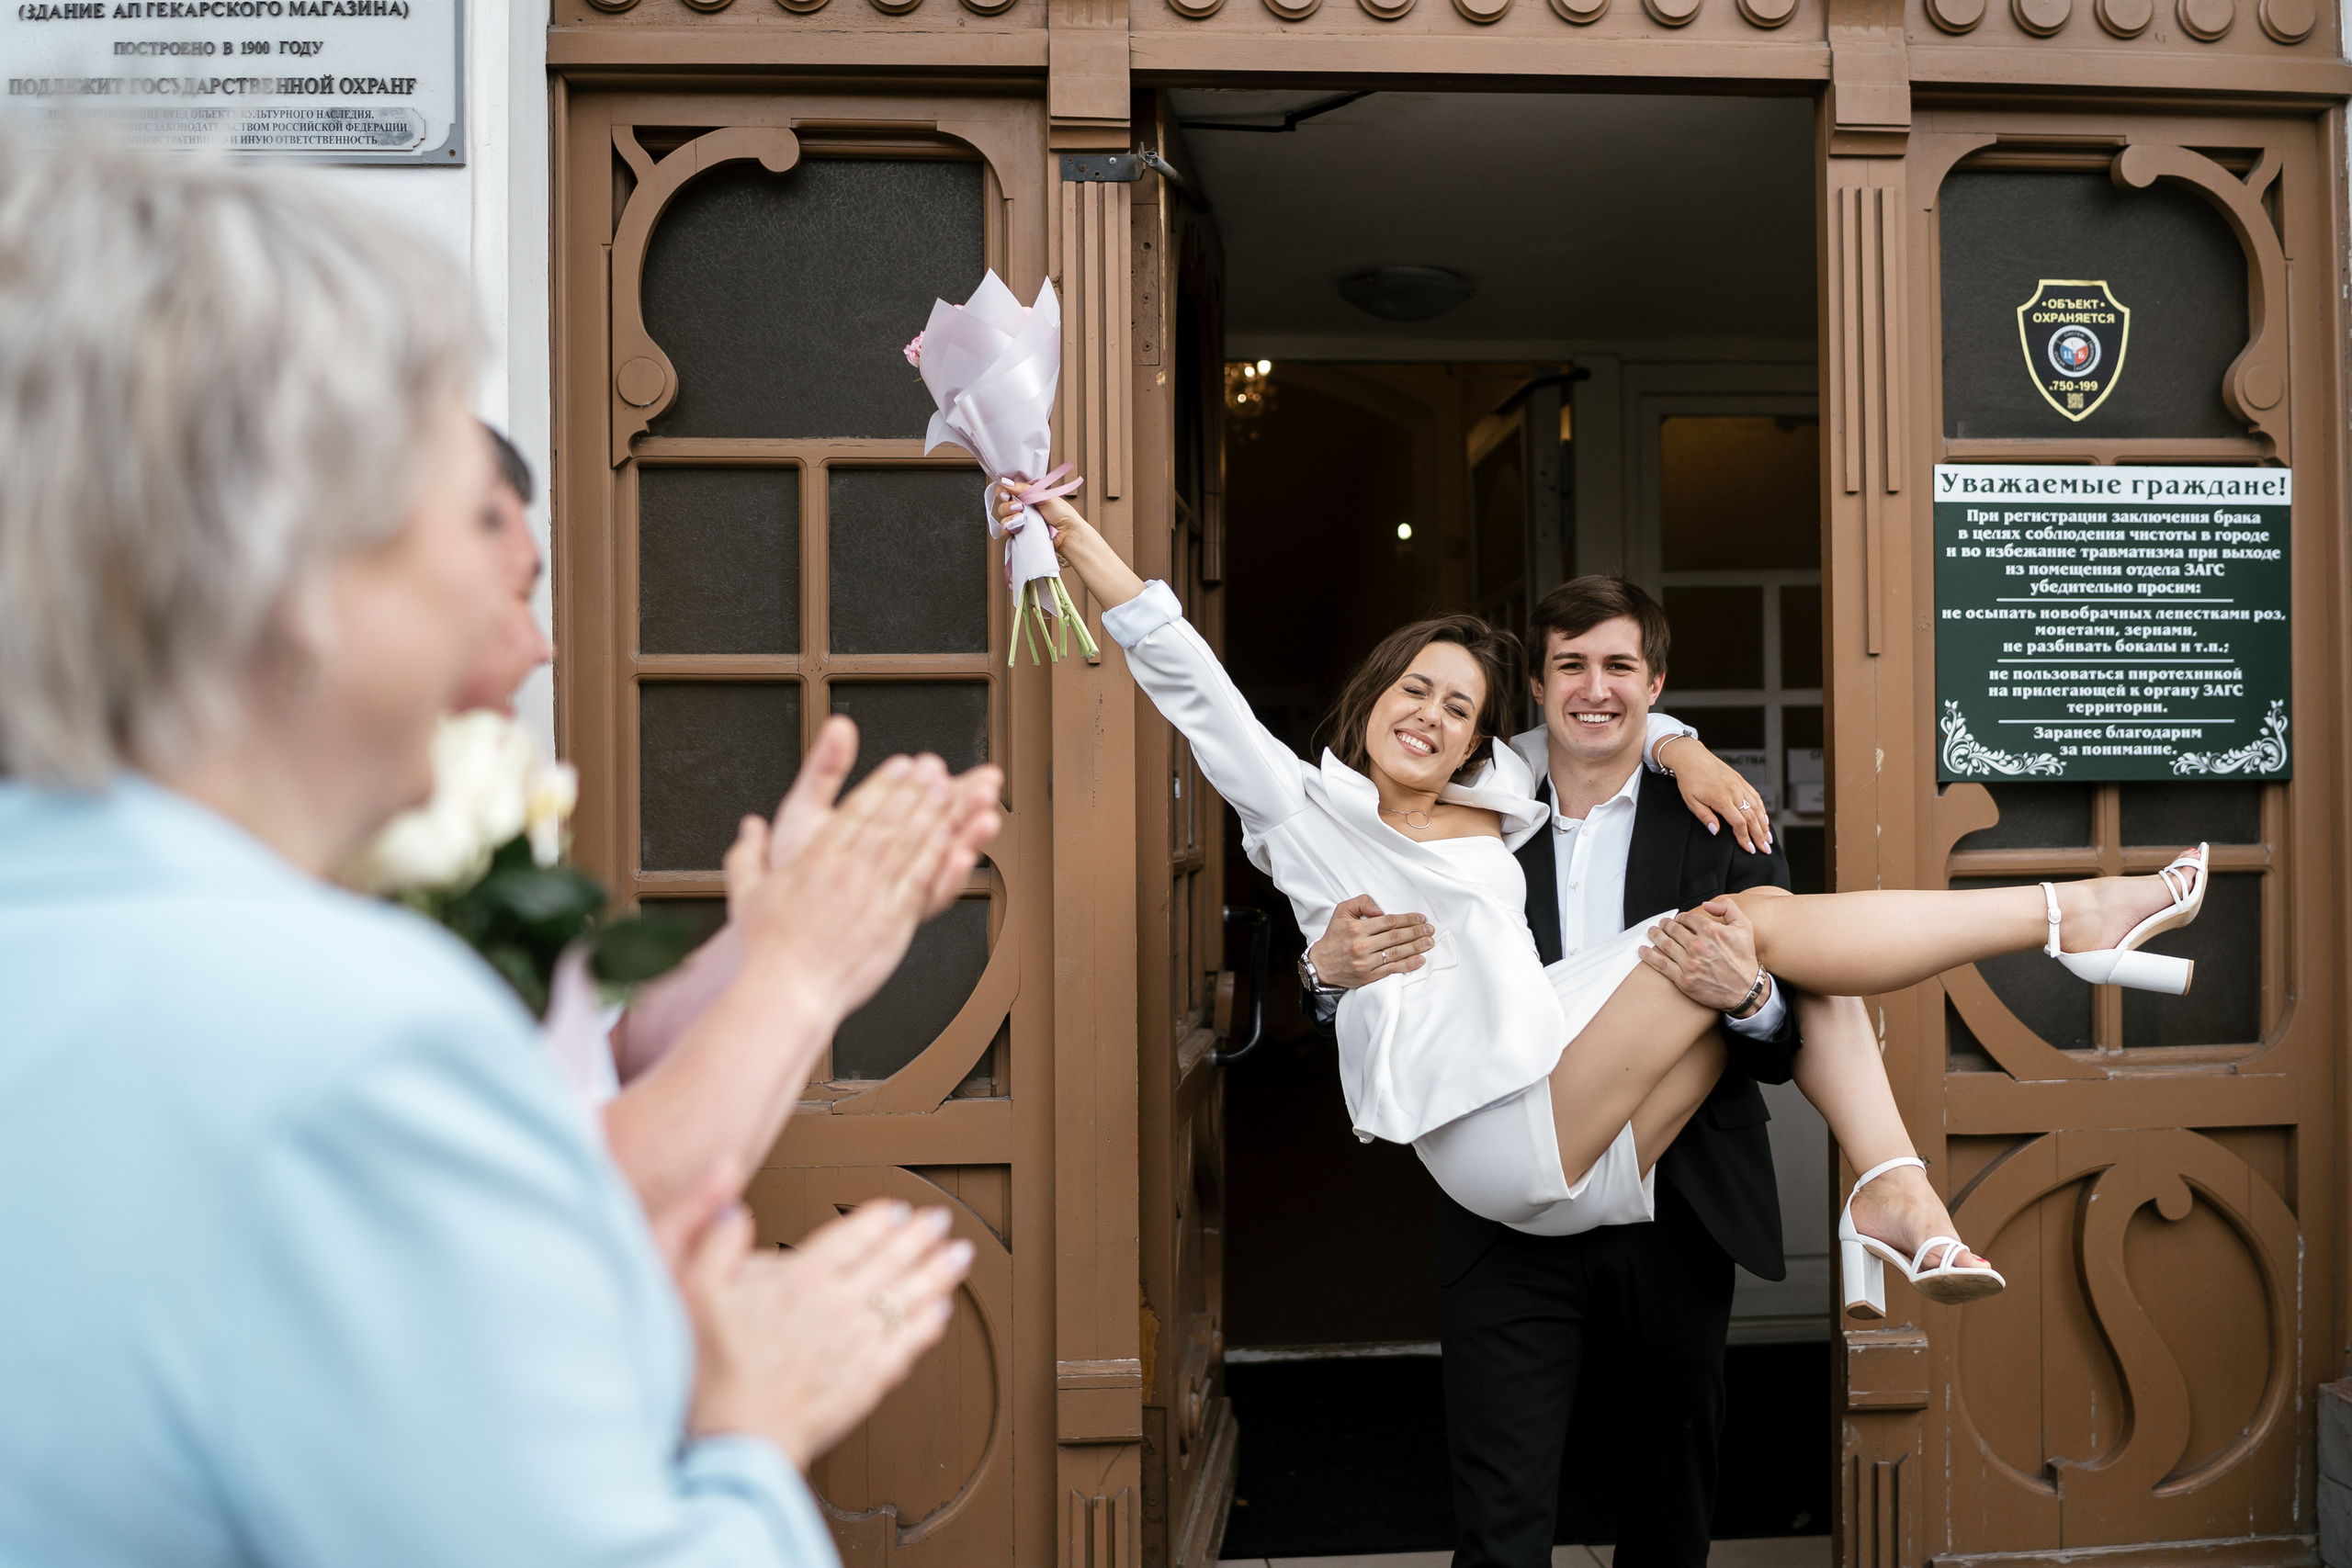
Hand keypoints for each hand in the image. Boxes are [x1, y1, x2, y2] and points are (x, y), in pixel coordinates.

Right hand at [682, 1197, 974, 1471]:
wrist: (738, 1439)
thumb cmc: (713, 1373)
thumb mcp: (693, 1293)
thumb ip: (714, 1244)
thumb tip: (732, 1213)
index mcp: (801, 1279)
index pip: (851, 1236)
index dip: (878, 1219)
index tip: (896, 1209)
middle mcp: (837, 1305)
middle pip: (891, 1261)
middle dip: (920, 1237)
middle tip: (940, 1222)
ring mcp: (858, 1343)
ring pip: (909, 1297)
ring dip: (938, 1273)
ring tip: (960, 1256)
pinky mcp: (867, 1381)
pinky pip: (907, 1345)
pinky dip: (928, 1325)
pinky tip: (941, 1314)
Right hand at [732, 749, 1002, 1030]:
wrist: (787, 992)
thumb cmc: (768, 951)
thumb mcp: (745, 895)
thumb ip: (746, 856)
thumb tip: (748, 828)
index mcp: (814, 860)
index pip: (855, 812)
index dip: (882, 784)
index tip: (901, 765)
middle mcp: (846, 872)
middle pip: (887, 821)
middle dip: (914, 790)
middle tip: (935, 767)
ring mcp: (872, 897)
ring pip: (909, 847)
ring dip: (932, 815)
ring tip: (952, 791)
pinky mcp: (892, 923)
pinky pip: (921, 884)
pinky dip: (940, 859)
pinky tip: (955, 842)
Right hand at [993, 492, 1086, 551]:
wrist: (1068, 533)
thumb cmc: (1062, 513)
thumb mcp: (1043, 496)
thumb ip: (1023, 489)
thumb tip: (1006, 482)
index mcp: (1028, 496)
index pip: (1008, 491)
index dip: (1004, 491)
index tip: (1007, 494)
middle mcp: (1023, 508)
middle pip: (1003, 504)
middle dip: (1007, 505)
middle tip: (1019, 507)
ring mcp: (1021, 522)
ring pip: (1003, 518)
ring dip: (1009, 517)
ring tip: (1021, 518)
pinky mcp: (1020, 534)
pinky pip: (1006, 531)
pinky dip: (1007, 528)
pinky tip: (1016, 526)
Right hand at [1310, 894, 1435, 987]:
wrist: (1321, 965)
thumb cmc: (1334, 936)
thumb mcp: (1341, 912)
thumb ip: (1361, 902)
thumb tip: (1380, 910)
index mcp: (1356, 928)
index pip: (1388, 922)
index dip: (1407, 919)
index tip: (1420, 918)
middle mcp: (1362, 945)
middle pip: (1395, 937)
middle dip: (1416, 932)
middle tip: (1430, 929)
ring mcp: (1366, 962)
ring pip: (1396, 953)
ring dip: (1416, 947)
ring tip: (1429, 942)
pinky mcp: (1368, 976)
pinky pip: (1392, 969)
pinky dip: (1408, 965)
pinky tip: (1419, 959)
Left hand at [1639, 897, 1769, 1014]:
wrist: (1746, 990)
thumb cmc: (1745, 959)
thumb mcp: (1744, 927)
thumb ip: (1727, 908)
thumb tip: (1706, 904)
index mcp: (1711, 931)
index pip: (1687, 918)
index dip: (1680, 918)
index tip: (1678, 920)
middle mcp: (1698, 946)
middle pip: (1673, 930)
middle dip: (1665, 925)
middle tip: (1661, 924)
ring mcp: (1689, 963)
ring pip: (1665, 944)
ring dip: (1655, 936)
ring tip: (1651, 932)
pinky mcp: (1683, 979)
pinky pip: (1661, 964)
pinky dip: (1649, 956)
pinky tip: (1642, 950)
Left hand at [1656, 735, 1772, 854]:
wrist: (1691, 757)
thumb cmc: (1689, 779)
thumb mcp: (1691, 801)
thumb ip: (1705, 817)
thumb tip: (1716, 831)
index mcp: (1722, 798)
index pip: (1739, 824)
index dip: (1745, 838)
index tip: (1749, 849)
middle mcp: (1734, 791)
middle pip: (1752, 818)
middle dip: (1760, 836)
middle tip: (1765, 849)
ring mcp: (1739, 785)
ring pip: (1757, 808)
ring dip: (1764, 825)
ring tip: (1768, 838)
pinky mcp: (1741, 780)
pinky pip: (1756, 797)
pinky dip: (1762, 809)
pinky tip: (1764, 819)